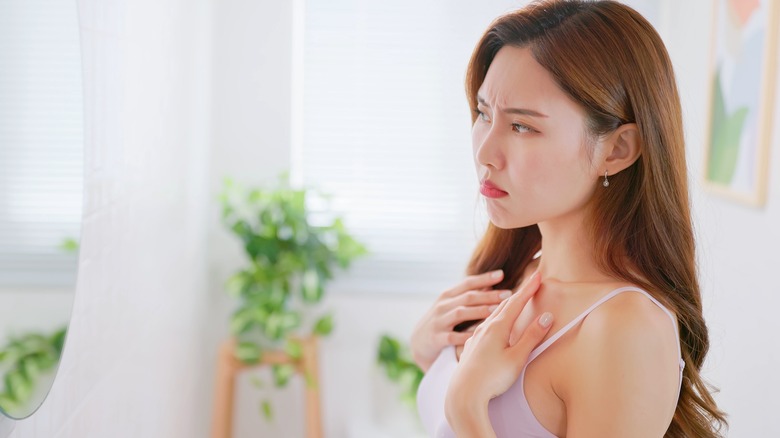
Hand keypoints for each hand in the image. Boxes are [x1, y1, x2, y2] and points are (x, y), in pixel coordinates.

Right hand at [410, 270, 513, 371]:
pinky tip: (481, 336)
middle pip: (467, 297)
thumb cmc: (441, 322)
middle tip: (508, 294)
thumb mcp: (450, 306)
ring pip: (460, 313)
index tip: (501, 274)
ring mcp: (439, 322)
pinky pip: (453, 337)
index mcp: (447, 296)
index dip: (484, 278)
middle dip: (488, 295)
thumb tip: (492, 285)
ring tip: (497, 311)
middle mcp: (442, 306)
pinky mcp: (437, 339)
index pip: (467, 283)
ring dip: (480, 311)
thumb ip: (468, 297)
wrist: (418, 343)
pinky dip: (467, 336)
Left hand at [446, 271, 552, 404]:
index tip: (538, 274)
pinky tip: (493, 323)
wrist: (463, 395)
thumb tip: (546, 316)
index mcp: (497, 327)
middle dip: (519, 293)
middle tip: (531, 282)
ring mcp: (476, 337)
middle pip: (504, 305)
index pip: (516, 302)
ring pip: (493, 315)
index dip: (529, 288)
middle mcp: (484, 328)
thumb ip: (531, 336)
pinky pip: (485, 325)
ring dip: (505, 305)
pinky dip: (495, 318)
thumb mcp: (517, 357)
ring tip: (513, 299)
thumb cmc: (492, 378)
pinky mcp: (472, 347)